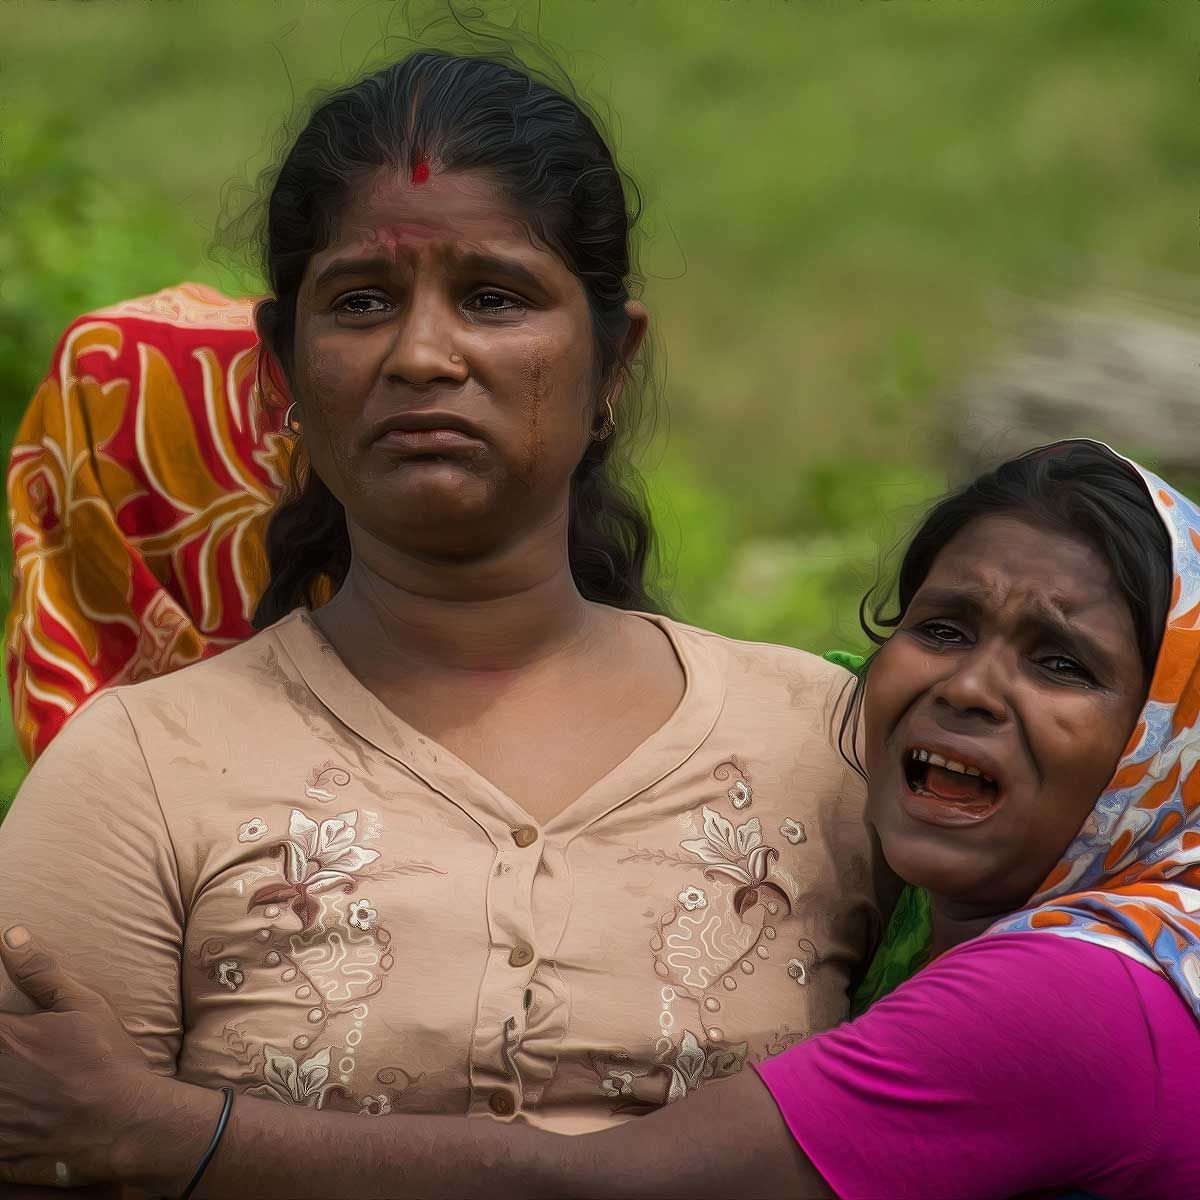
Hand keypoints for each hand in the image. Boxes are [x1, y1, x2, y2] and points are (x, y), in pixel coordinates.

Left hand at [0, 926, 170, 1189]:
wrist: (118, 1121)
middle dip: (0, 1047)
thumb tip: (10, 935)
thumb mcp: (83, 1005)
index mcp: (2, 1036)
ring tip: (14, 1071)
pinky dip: (0, 1108)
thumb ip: (40, 972)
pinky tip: (13, 1100)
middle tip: (17, 1051)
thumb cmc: (104, 1058)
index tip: (7, 1024)